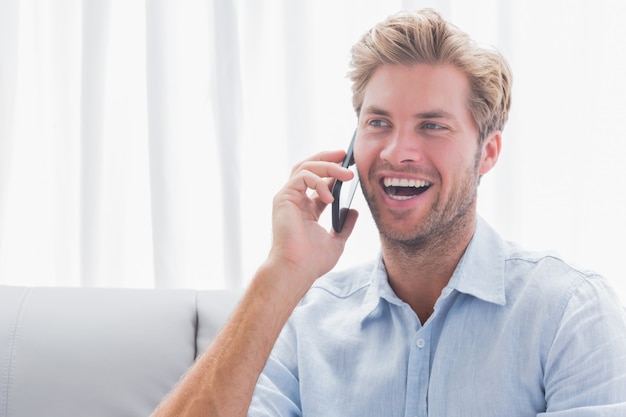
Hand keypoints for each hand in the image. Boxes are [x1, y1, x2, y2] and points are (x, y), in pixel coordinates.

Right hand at [265, 150, 357, 295]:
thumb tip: (354, 211)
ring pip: (305, 167)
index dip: (334, 171)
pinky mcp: (284, 198)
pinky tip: (330, 196)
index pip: (319, 181)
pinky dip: (318, 181)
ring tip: (347, 175)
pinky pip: (302, 177)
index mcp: (306, 209)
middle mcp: (295, 200)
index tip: (351, 166)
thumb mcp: (337, 241)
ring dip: (328, 166)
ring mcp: (288, 197)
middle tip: (346, 155)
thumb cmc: (312, 261)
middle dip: (327, 158)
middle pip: (308, 167)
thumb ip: (345, 225)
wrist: (297, 270)